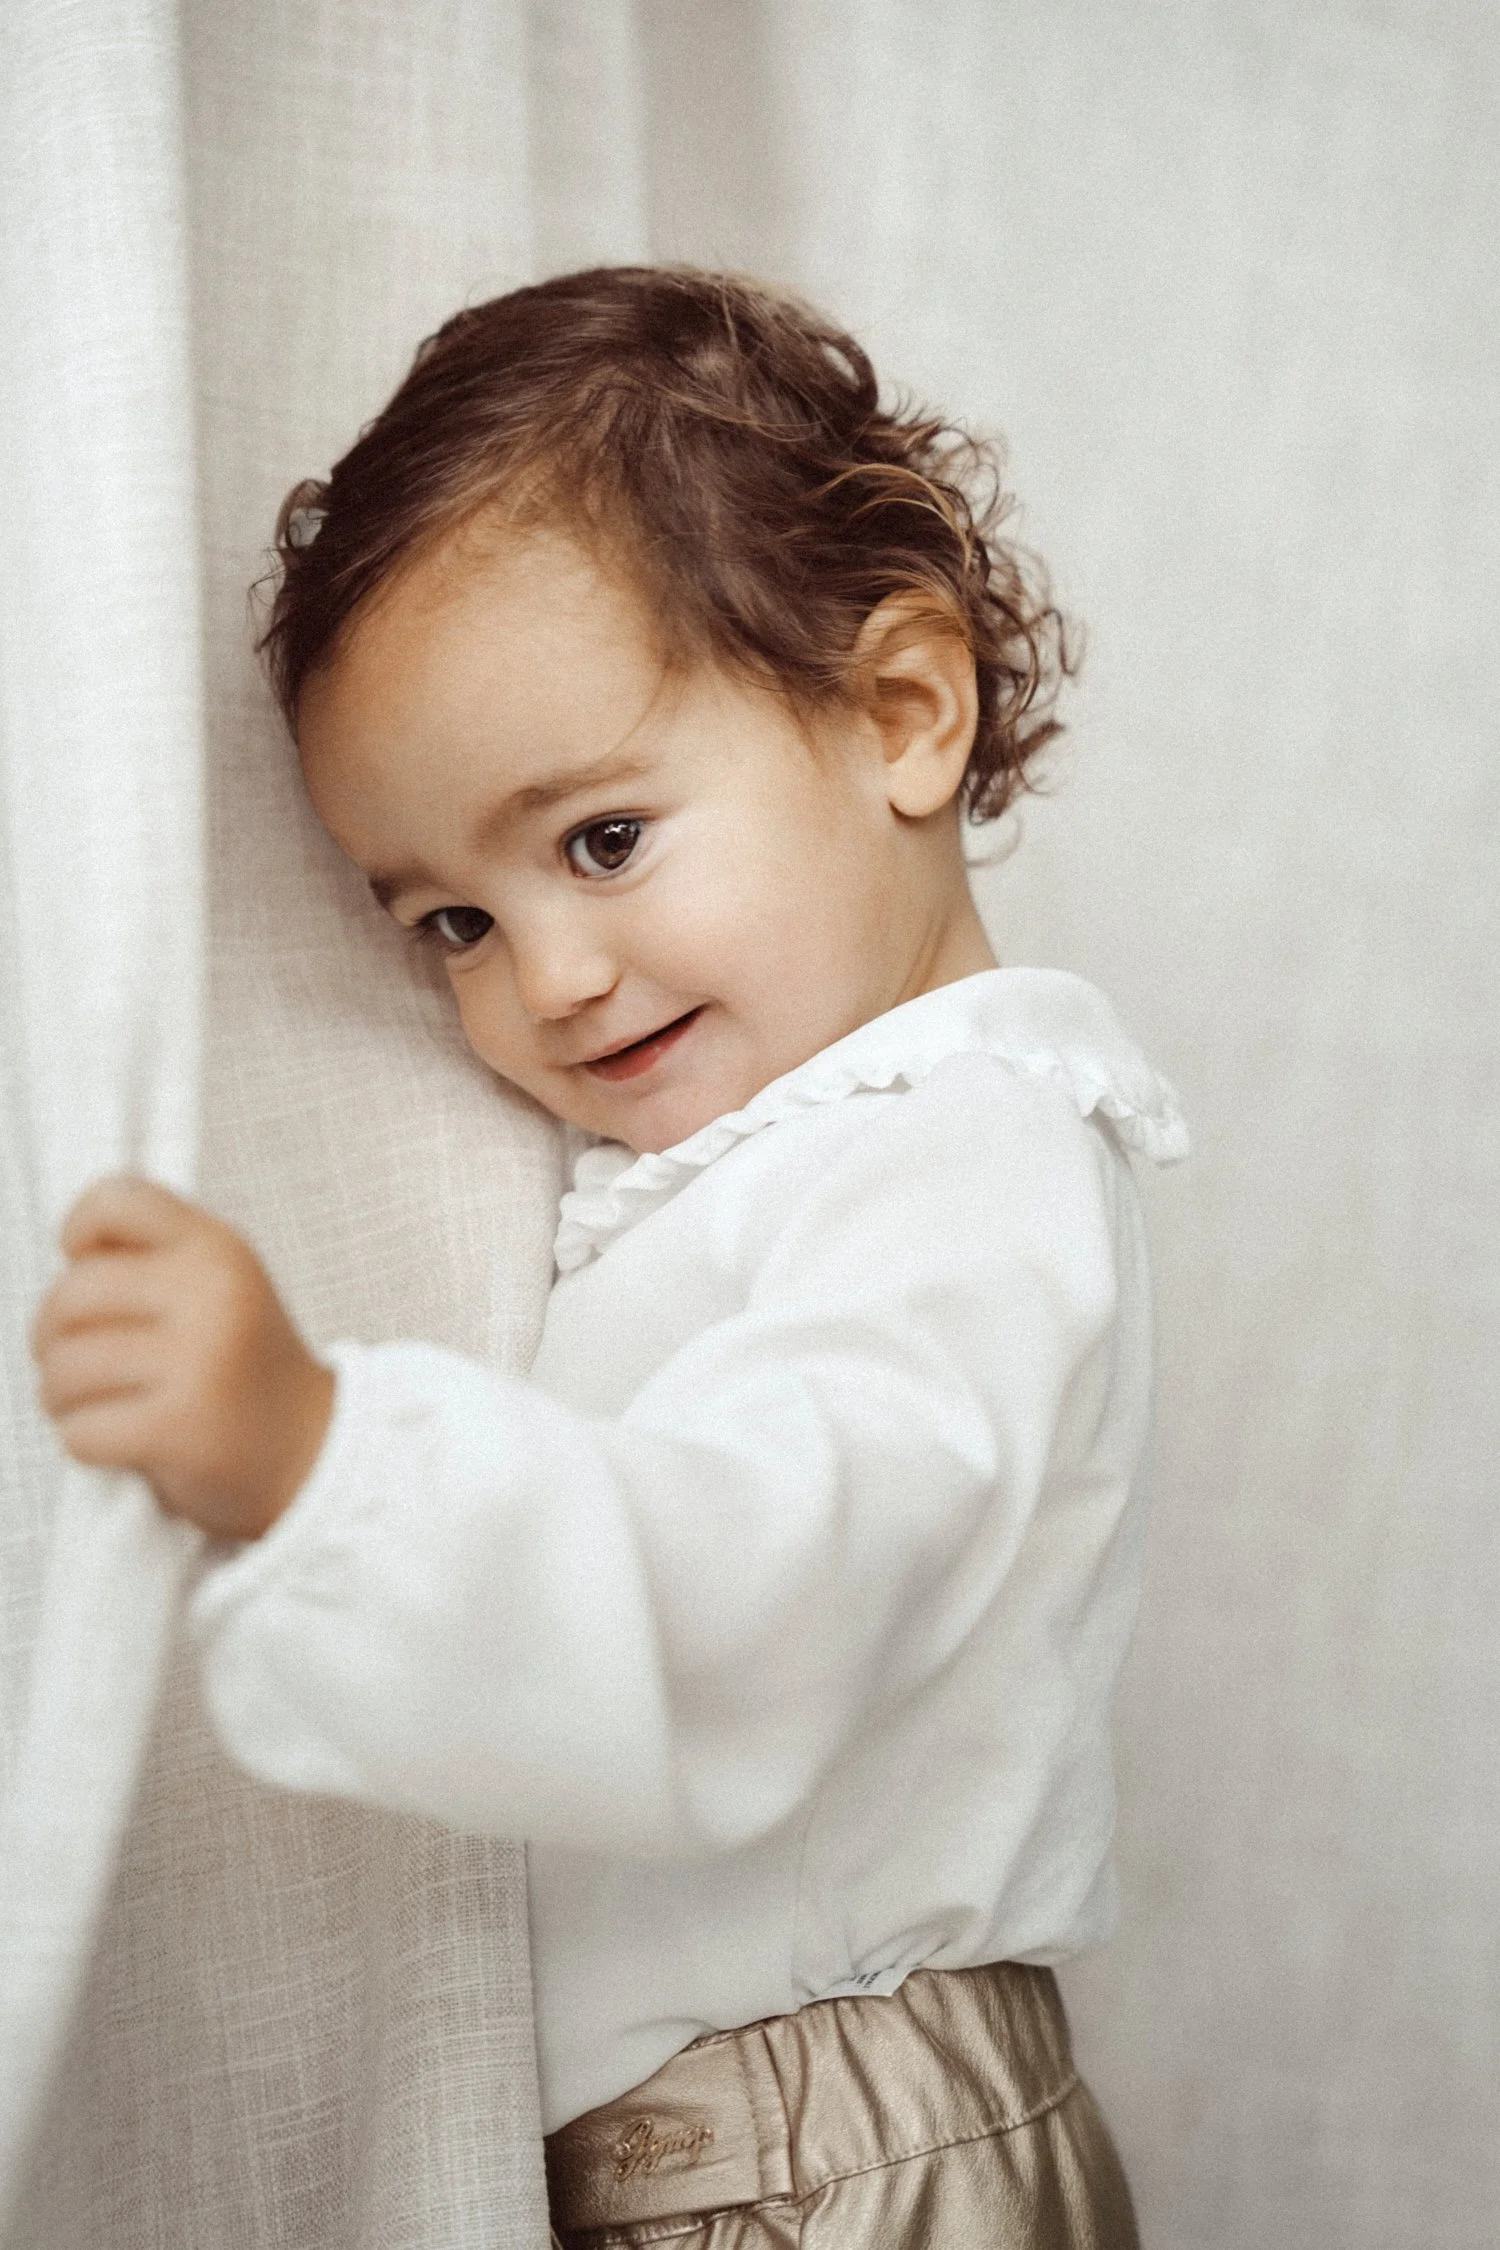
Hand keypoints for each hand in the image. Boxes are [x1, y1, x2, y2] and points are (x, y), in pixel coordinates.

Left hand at [30, 1176, 334, 1540]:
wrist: (309, 1451)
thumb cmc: (242, 1369)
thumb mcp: (218, 1287)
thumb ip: (152, 1257)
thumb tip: (70, 1259)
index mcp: (219, 1249)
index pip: (113, 1201)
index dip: (78, 1235)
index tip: (89, 1271)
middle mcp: (212, 1294)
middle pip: (69, 1296)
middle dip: (53, 1338)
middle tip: (80, 1363)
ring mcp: (197, 1362)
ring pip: (64, 1368)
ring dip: (63, 1398)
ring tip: (99, 1403)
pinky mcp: (177, 1428)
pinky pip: (80, 1430)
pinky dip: (85, 1442)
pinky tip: (121, 1441)